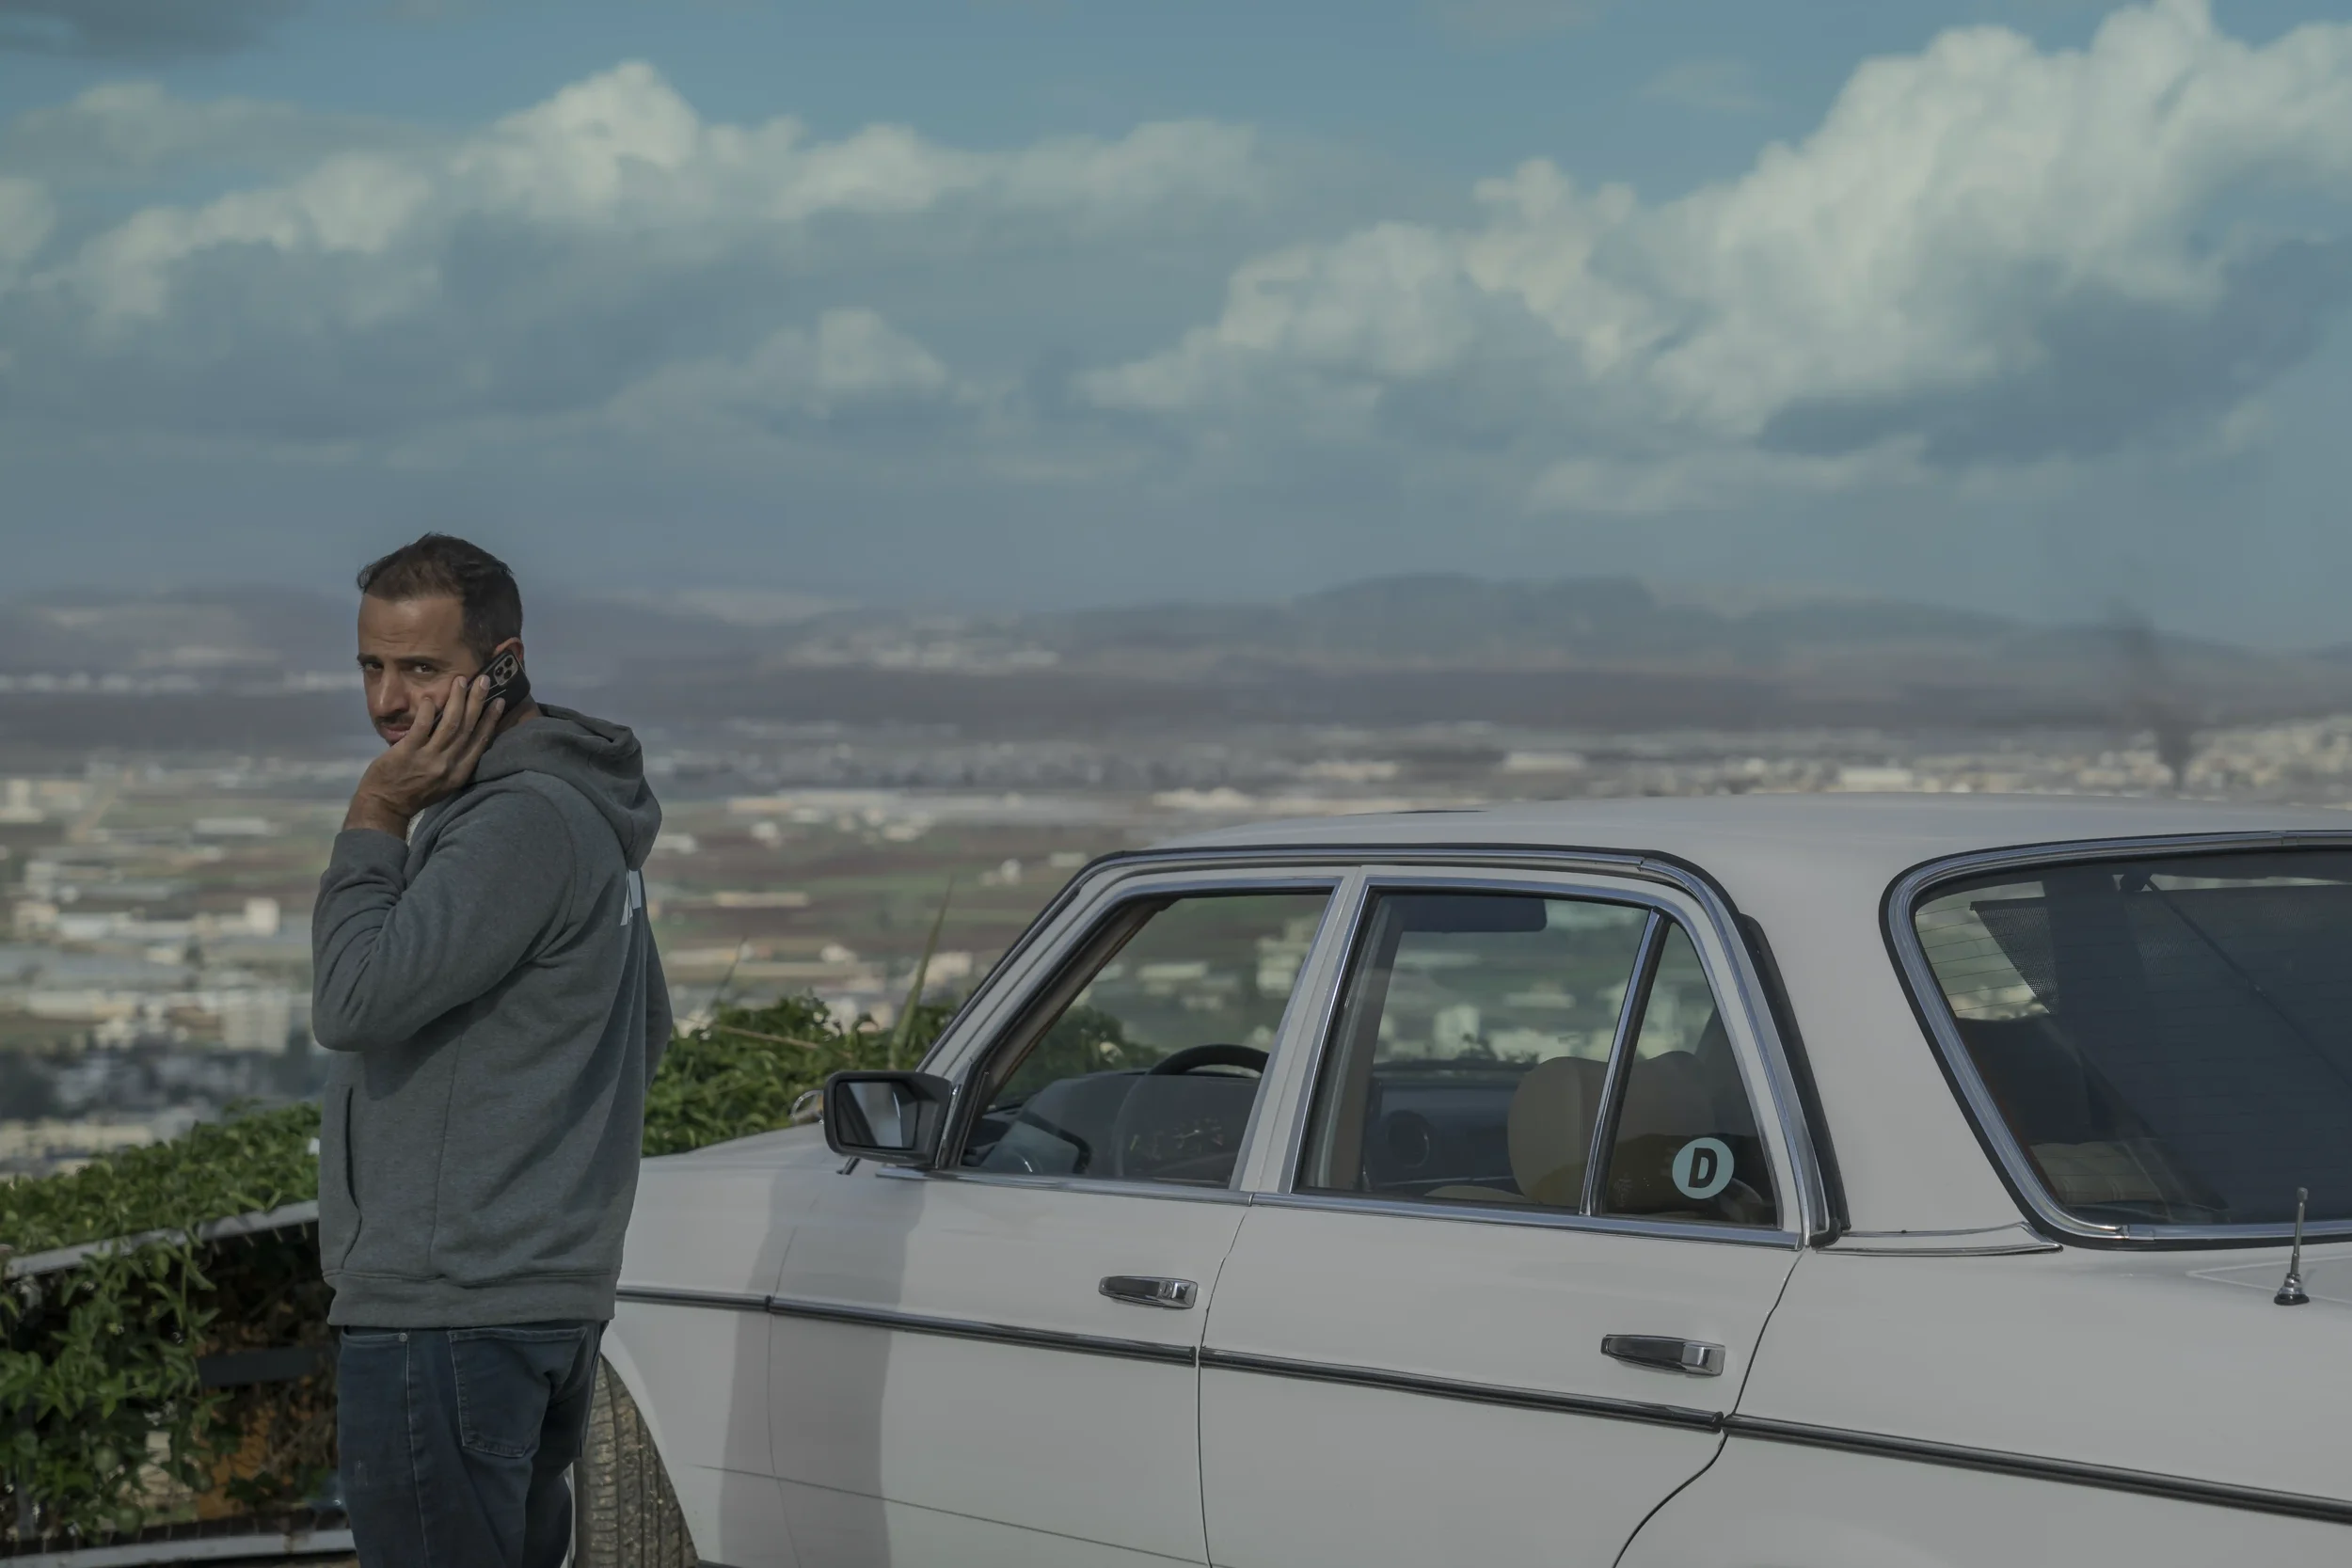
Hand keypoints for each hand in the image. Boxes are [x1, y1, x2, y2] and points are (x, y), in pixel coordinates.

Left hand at [344, 676, 505, 835]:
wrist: (385, 806)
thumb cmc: (414, 793)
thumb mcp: (444, 783)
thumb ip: (455, 761)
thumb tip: (464, 735)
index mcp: (460, 772)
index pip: (480, 741)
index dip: (491, 720)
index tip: (499, 701)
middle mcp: (448, 765)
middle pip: (467, 728)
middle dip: (477, 702)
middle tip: (484, 680)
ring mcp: (429, 758)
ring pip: (449, 725)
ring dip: (457, 700)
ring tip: (461, 681)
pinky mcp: (408, 753)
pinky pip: (422, 728)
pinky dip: (427, 711)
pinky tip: (429, 698)